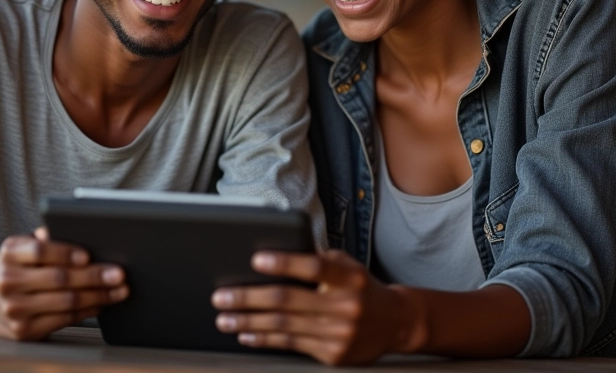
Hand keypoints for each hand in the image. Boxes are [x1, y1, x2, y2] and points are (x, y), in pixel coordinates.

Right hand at [0, 227, 127, 339]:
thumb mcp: (21, 244)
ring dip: (97, 296)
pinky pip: (62, 320)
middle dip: (94, 277)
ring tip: (119, 291)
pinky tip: (101, 304)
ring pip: (65, 302)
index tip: (89, 255)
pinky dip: (86, 312)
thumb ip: (44, 237)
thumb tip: (74, 228)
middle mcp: (8, 281)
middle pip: (58, 278)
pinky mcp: (22, 331)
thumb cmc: (14, 265)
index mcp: (10, 253)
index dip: (65, 252)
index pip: (40, 250)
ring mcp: (14, 309)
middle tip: (119, 274)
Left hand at [211, 249, 400, 365]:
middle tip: (221, 297)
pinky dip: (264, 340)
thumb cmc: (359, 284)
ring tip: (224, 318)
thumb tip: (271, 260)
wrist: (394, 321)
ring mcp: (339, 334)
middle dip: (249, 298)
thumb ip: (316, 261)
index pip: (312, 267)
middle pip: (288, 300)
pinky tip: (246, 335)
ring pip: (284, 327)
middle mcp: (344, 305)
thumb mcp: (345, 264)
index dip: (284, 263)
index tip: (255, 259)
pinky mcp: (333, 355)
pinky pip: (291, 346)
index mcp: (348, 276)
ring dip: (248, 323)